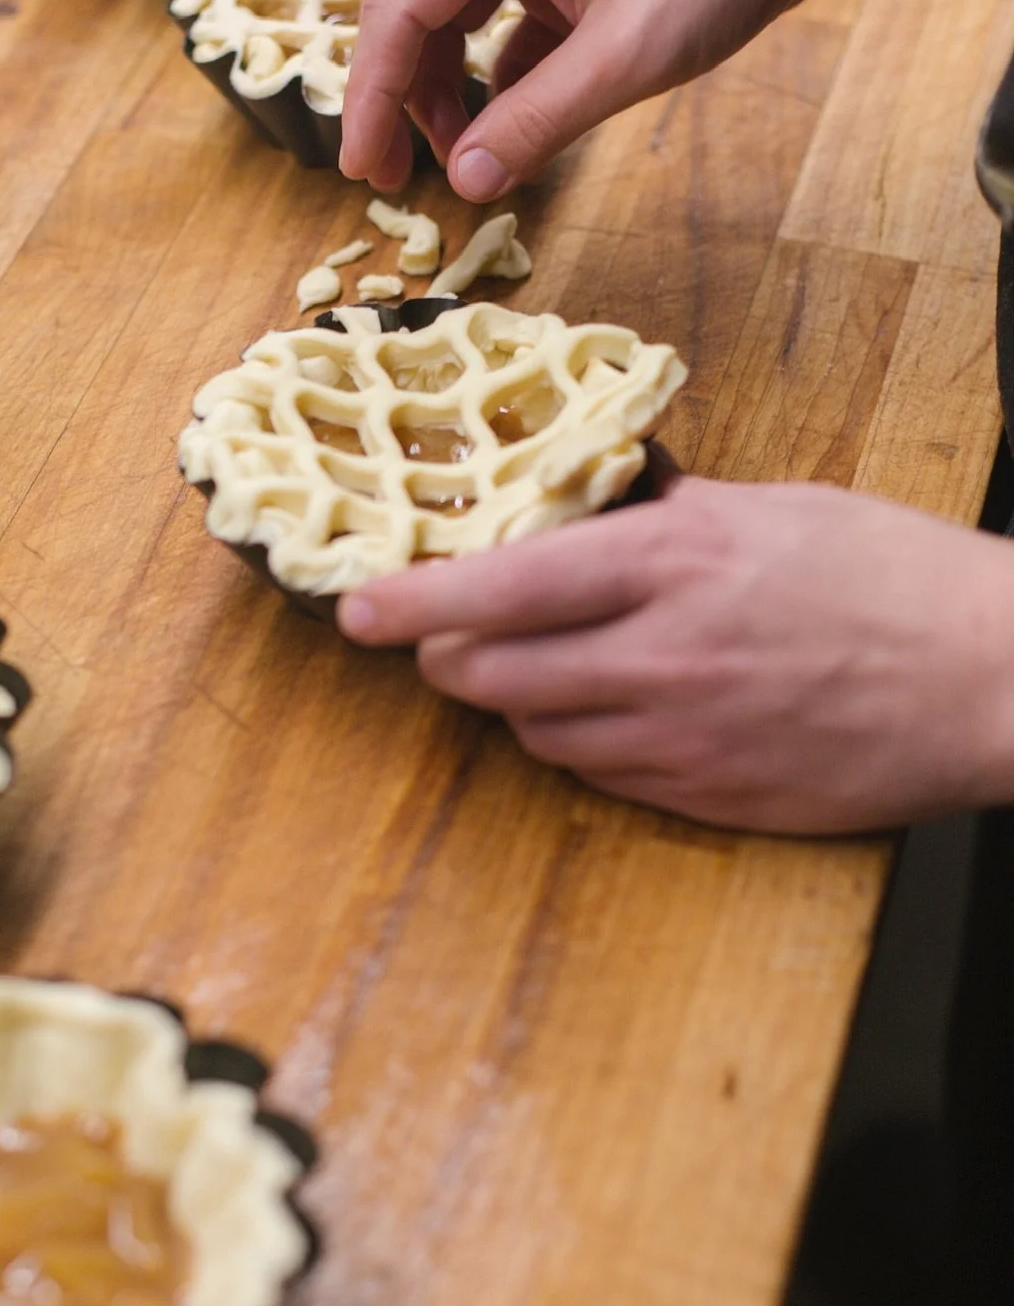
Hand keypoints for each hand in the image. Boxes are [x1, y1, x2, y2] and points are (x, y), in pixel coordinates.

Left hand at [337, 474, 1013, 833]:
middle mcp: (657, 656)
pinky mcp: (707, 797)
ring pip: (536, 733)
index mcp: (669, 562)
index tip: (356, 610)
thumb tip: (585, 512)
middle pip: (489, 677)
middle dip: (450, 659)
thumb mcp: (769, 508)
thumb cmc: (892, 574)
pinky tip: (617, 715)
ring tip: (550, 671)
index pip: (497, 588)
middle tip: (450, 641)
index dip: (410, 602)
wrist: (992, 678)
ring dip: (517, 704)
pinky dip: (583, 745)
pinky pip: (600, 777)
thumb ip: (662, 515)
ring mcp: (681, 738)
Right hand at [339, 0, 840, 200]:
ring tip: (465, 159)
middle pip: (411, 16)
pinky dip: (497, 80)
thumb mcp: (622, 59)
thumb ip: (534, 124)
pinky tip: (516, 128)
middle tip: (393, 180)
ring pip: (453, 23)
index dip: (369, 102)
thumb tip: (463, 182)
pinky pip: (503, 25)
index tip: (364, 172)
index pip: (395, 16)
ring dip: (447, 94)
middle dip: (396, 101)